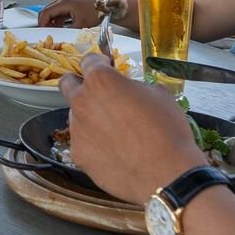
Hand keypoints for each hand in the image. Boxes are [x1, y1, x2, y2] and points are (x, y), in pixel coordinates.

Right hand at [37, 0, 127, 29]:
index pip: (45, 13)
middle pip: (46, 11)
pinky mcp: (68, 2)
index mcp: (63, 3)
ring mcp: (64, 0)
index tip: (44, 33)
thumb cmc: (95, 12)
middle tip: (50, 33)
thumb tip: (56, 37)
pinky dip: (57, 19)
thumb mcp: (80, 25)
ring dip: (51, 21)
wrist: (106, 5)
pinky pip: (57, 11)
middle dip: (45, 23)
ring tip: (57, 30)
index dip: (42, 24)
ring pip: (51, 11)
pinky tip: (63, 26)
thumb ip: (65, 31)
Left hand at [59, 55, 201, 204]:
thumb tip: (129, 90)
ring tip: (115, 131)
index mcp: (101, 81)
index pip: (88, 61)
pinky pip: (82, 142)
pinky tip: (113, 151)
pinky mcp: (78, 155)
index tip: (106, 67)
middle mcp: (82, 102)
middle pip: (68, 84)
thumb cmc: (167, 130)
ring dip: (90, 117)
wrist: (166, 174)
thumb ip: (134, 86)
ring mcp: (77, 130)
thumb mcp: (159, 94)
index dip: (99, 62)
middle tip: (100, 94)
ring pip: (76, 116)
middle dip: (81, 85)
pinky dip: (93, 143)